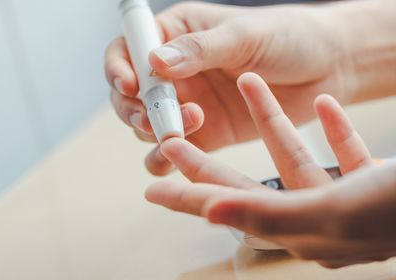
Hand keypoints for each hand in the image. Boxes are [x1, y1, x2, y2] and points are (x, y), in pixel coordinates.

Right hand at [105, 2, 356, 174]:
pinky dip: (165, 159)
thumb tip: (154, 62)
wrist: (326, 68)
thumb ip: (199, 50)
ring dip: (154, 132)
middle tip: (155, 117)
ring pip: (148, 125)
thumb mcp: (244, 35)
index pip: (129, 49)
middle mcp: (176, 72)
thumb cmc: (288, 37)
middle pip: (131, 94)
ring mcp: (188, 104)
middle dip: (135, 108)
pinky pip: (172, 151)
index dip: (119, 68)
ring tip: (185, 128)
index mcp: (178, 35)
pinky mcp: (205, 134)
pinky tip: (174, 157)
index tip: (131, 84)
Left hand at [144, 73, 395, 267]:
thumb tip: (211, 212)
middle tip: (173, 140)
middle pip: (246, 183)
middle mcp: (313, 218)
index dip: (187, 196)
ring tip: (252, 85)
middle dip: (210, 160)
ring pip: (295, 154)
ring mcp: (341, 199)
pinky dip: (328, 128)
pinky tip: (319, 105)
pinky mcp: (369, 181)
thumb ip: (269, 215)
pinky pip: (342, 150)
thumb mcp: (334, 213)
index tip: (151, 185)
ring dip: (275, 119)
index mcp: (298, 229)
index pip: (227, 209)